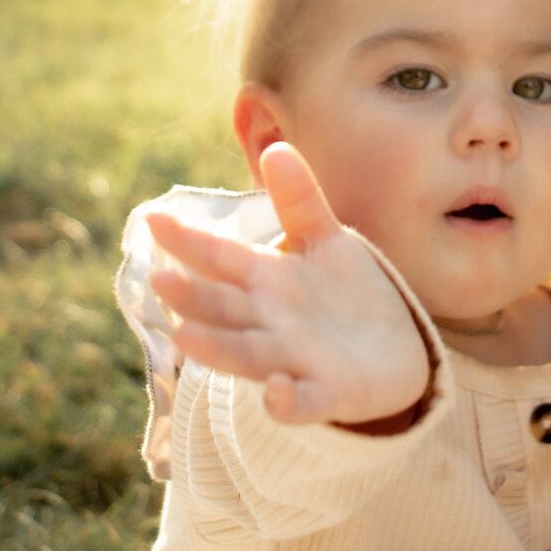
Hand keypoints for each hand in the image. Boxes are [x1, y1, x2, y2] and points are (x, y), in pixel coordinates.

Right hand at [146, 142, 431, 429]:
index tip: (154, 219)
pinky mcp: (330, 394)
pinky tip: (275, 392)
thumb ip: (298, 199)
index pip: (222, 258)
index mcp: (266, 280)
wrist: (395, 350)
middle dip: (193, 298)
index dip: (190, 241)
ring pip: (249, 355)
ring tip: (186, 336)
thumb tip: (276, 147)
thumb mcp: (324, 240)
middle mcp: (269, 322)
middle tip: (159, 281)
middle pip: (225, 308)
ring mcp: (294, 361)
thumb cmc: (344, 293)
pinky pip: (305, 403)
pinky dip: (288, 402)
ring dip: (218, 348)